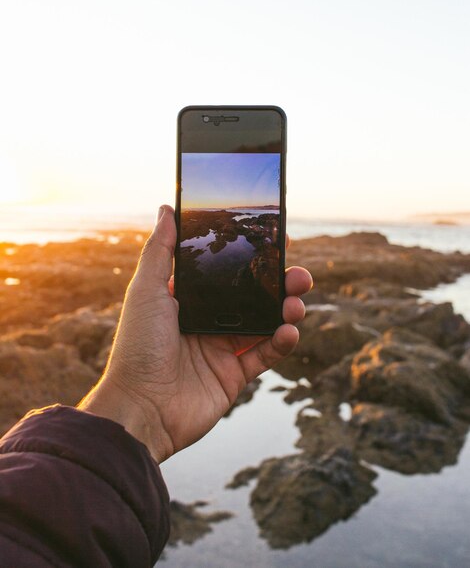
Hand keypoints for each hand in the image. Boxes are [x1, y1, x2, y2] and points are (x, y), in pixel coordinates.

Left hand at [79, 205, 311, 461]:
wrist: (140, 408)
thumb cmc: (137, 346)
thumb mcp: (146, 290)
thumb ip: (161, 250)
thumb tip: (167, 208)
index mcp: (188, 299)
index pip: (227, 272)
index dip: (252, 258)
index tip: (276, 242)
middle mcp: (207, 321)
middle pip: (252, 296)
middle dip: (278, 283)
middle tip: (298, 274)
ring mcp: (221, 349)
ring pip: (264, 322)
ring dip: (285, 309)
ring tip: (296, 301)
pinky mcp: (233, 376)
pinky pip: (265, 355)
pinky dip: (281, 342)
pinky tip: (288, 331)